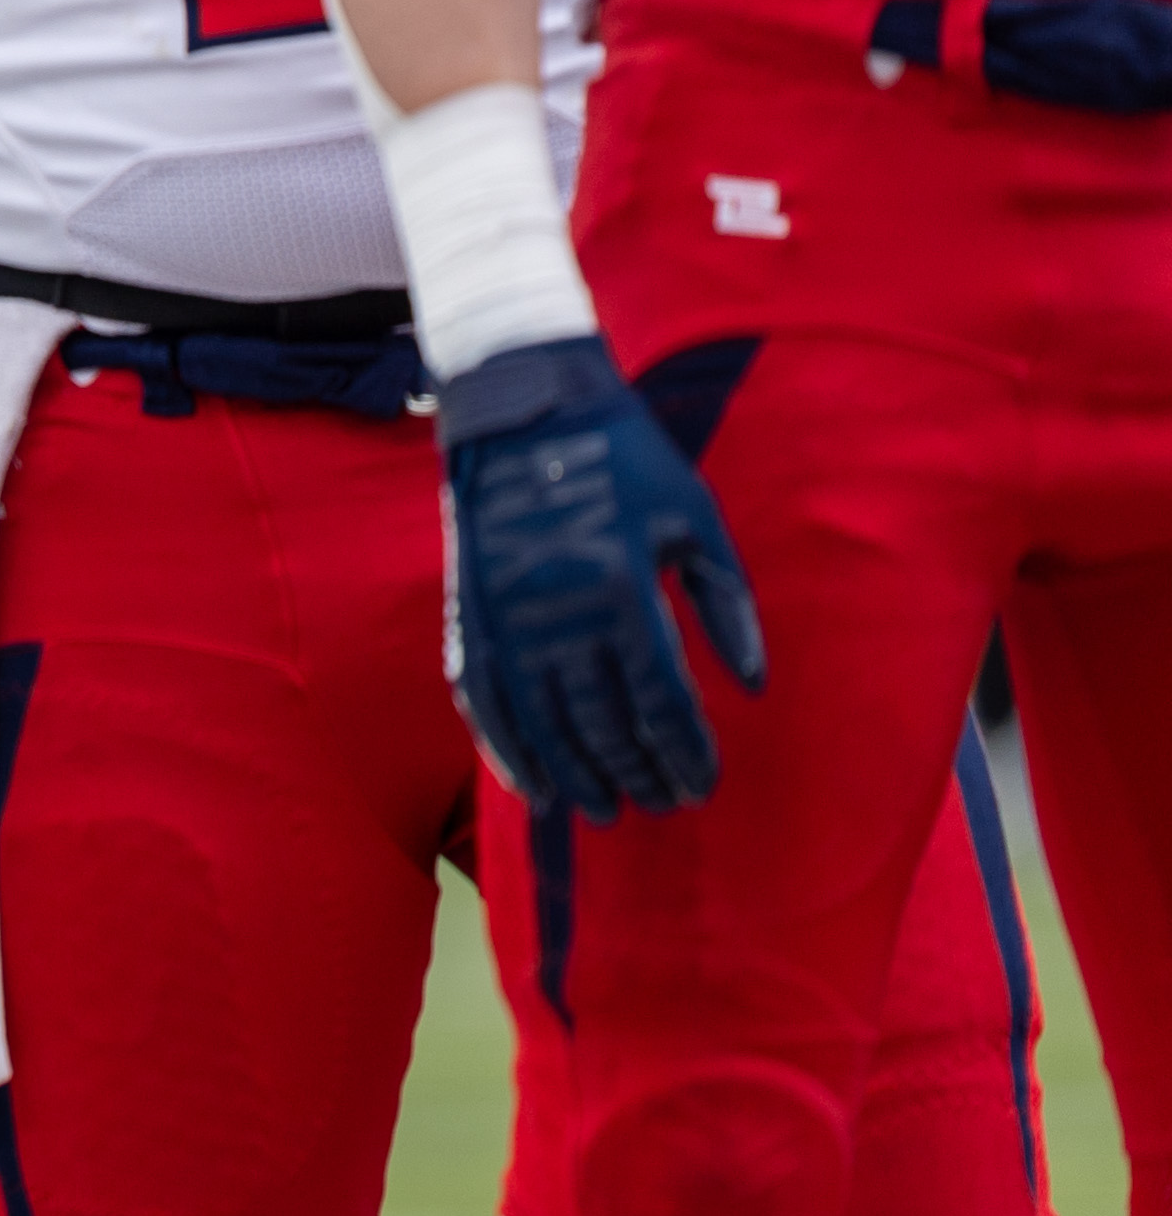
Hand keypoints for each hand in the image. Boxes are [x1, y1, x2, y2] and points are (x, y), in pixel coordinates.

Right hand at [438, 337, 764, 819]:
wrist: (523, 406)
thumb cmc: (625, 458)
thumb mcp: (696, 518)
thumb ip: (726, 606)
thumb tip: (748, 689)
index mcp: (620, 586)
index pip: (659, 698)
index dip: (684, 749)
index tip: (704, 783)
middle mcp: (554, 612)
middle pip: (600, 721)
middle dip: (637, 771)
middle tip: (666, 803)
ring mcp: (502, 616)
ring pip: (539, 721)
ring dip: (574, 774)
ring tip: (605, 809)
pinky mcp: (467, 612)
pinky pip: (481, 700)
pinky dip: (504, 748)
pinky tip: (531, 785)